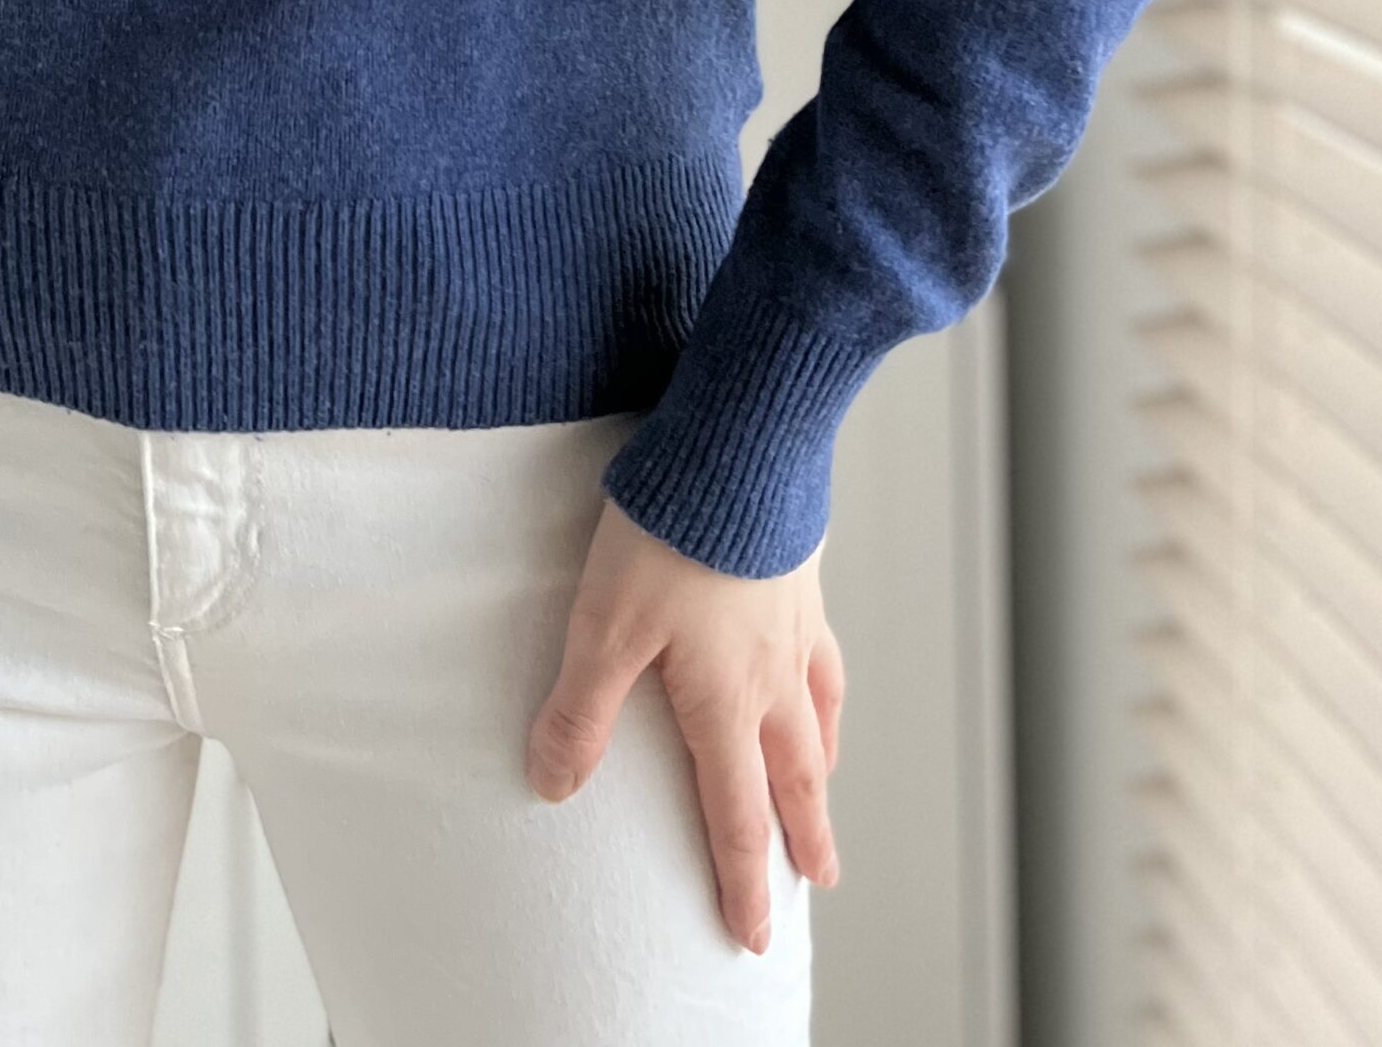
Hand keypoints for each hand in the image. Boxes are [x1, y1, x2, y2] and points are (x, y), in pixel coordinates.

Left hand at [526, 496, 842, 954]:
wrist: (738, 449)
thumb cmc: (669, 534)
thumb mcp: (604, 625)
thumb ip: (580, 709)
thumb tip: (554, 783)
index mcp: (725, 702)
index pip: (735, 814)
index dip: (743, 879)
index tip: (752, 932)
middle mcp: (773, 676)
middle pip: (794, 777)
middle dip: (804, 836)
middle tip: (821, 880)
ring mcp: (795, 626)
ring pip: (819, 717)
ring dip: (822, 766)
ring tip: (826, 787)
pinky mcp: (801, 576)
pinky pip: (824, 652)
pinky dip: (828, 684)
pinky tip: (820, 672)